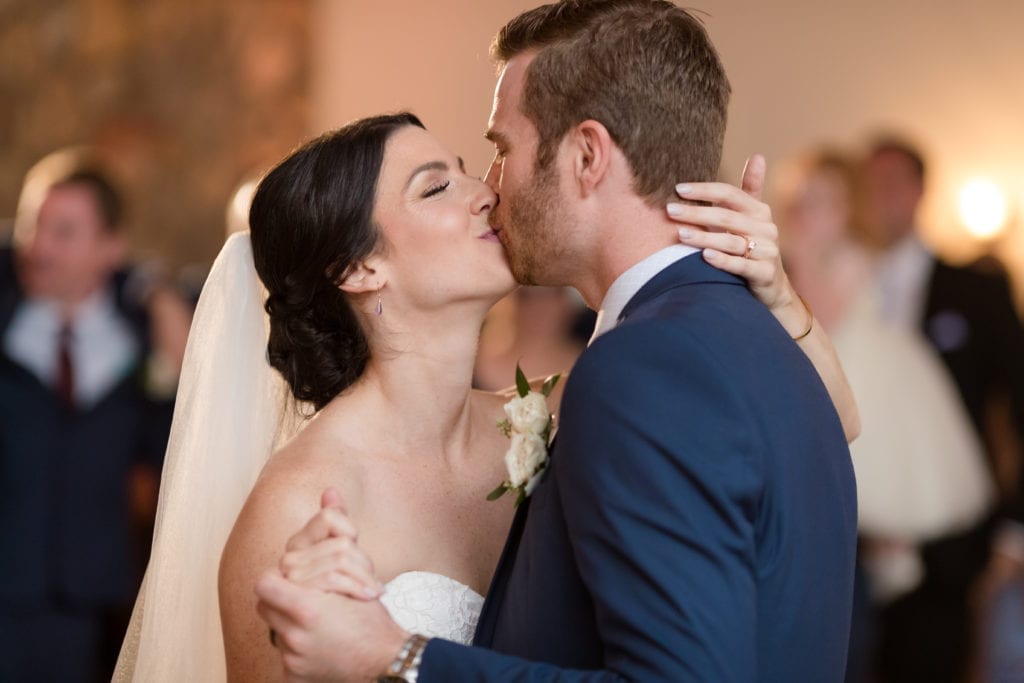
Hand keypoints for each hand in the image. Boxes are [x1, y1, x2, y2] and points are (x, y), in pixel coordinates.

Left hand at [257, 571, 407, 682]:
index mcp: (308, 610)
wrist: (386, 661)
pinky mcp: (294, 677)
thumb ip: (316, 575)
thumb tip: (289, 567)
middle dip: (279, 598)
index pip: (266, 585)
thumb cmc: (372, 623)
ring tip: (315, 621)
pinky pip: (284, 653)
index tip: (288, 577)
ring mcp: (292, 659)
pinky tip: (319, 642)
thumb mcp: (350, 587)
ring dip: (289, 621)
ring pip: (275, 629)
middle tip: (299, 596)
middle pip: (264, 606)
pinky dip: (298, 646)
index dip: (276, 577)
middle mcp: (295, 637)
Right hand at [279, 488, 383, 599]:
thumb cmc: (344, 600)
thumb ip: (335, 524)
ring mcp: (288, 584)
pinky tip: (367, 596)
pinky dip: (355, 584)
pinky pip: (333, 576)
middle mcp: (287, 565)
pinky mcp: (298, 605)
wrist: (346, 645)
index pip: (327, 519)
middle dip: (361, 560)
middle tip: (372, 581)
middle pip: (337, 542)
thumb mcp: (345, 560)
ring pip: (338, 556)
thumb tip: (331, 490)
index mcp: (297, 549)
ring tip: (371, 592)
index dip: (348, 529)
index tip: (356, 544)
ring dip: (362, 575)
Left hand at [669, 154, 797, 313]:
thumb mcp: (753, 219)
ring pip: (731, 241)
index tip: (678, 189)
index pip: (730, 194)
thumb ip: (750, 190)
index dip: (705, 190)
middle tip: (670, 210)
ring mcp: (767, 251)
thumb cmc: (753, 247)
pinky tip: (704, 256)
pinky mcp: (765, 273)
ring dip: (704, 236)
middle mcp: (766, 228)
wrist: (772, 287)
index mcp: (759, 211)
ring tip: (680, 234)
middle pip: (727, 216)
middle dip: (696, 212)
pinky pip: (740, 265)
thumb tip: (757, 155)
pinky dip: (722, 260)